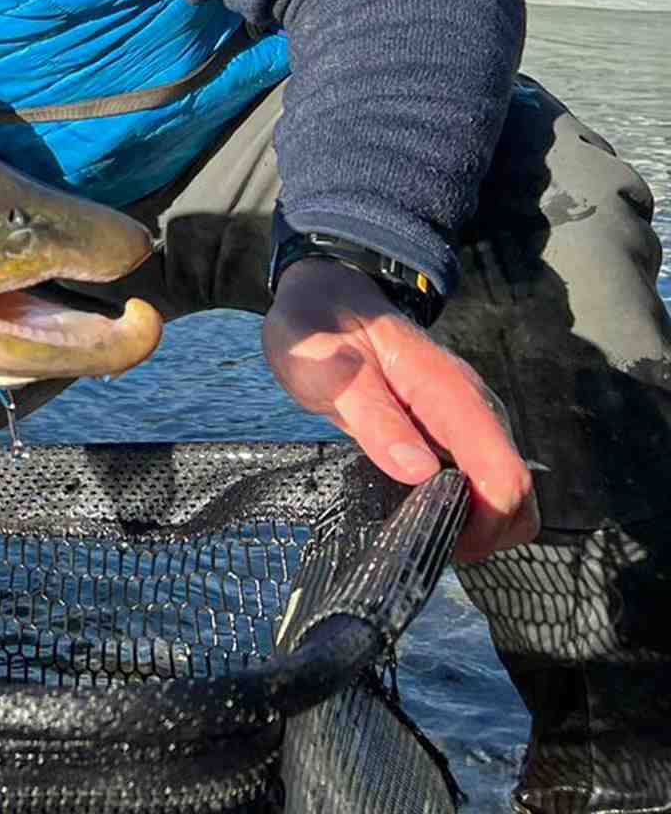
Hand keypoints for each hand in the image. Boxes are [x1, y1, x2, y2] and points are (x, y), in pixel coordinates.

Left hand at [262, 259, 536, 562]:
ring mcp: (467, 419)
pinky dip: (460, 506)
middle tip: (420, 541)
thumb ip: (372, 416)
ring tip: (411, 526)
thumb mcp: (326, 370)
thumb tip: (419, 472)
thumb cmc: (320, 331)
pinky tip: (413, 507)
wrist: (325, 297)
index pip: (503, 474)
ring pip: (501, 490)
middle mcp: (473, 409)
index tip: (435, 540)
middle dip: (485, 532)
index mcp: (450, 394)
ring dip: (473, 523)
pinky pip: (477, 479)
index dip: (484, 522)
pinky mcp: (453, 429)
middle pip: (517, 492)